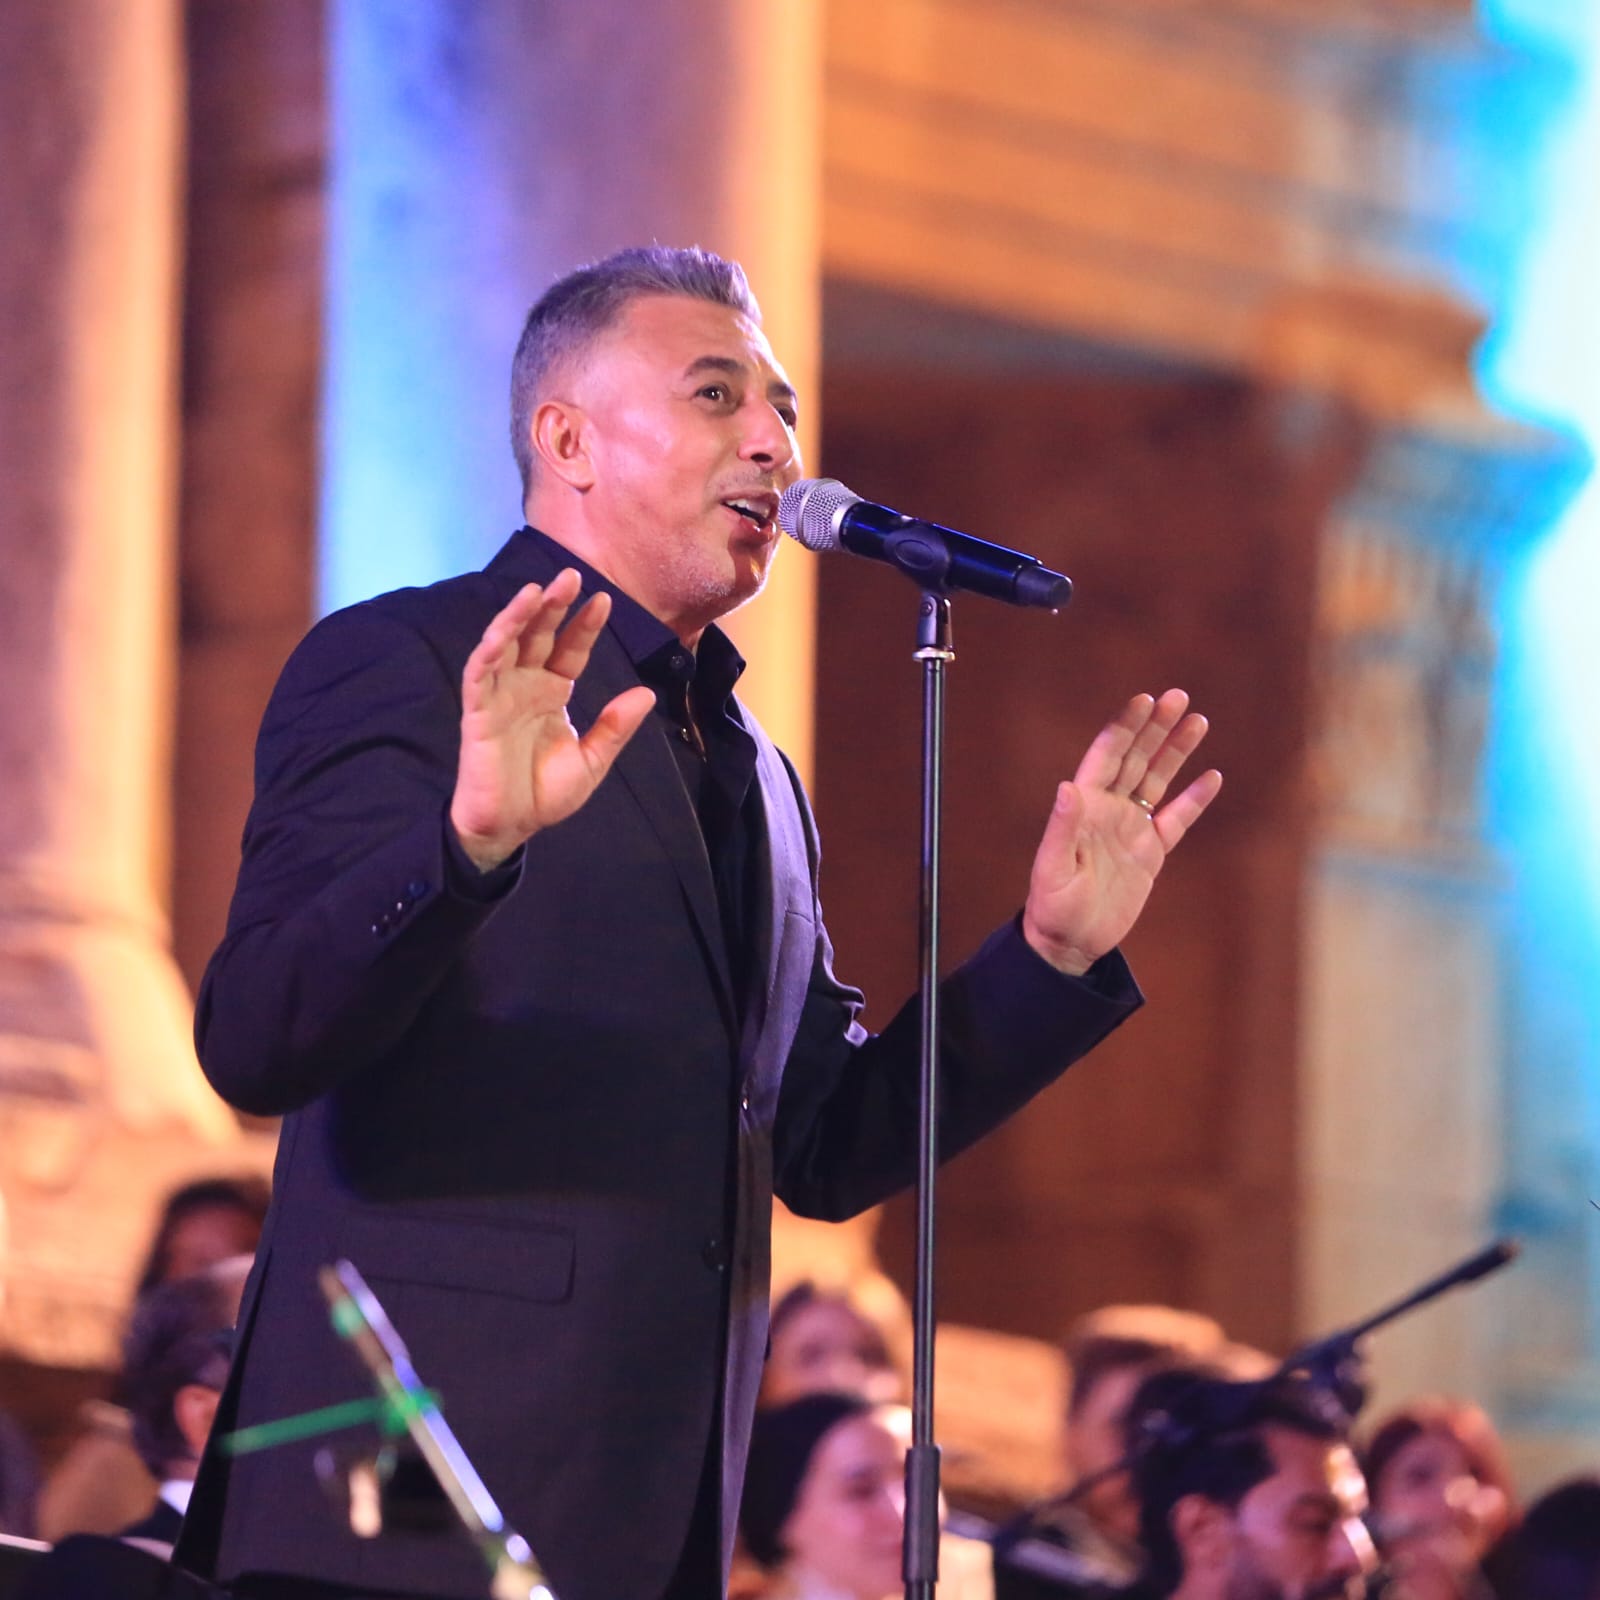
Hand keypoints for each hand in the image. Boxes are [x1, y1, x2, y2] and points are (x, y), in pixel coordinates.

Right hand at [449, 569, 655, 869]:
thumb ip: (615, 727)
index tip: (604, 599)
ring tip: (536, 590)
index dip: (585, 625)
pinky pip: (479, 674)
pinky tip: (502, 630)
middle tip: (570, 575)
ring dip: (518, 617)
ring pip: (506, 645)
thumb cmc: (545, 793)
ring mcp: (500, 695)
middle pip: (539, 636)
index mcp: (553, 692)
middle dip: (553, 606)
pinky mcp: (477, 712)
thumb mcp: (593, 760)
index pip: (570, 649)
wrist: (511, 826)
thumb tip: (645, 693)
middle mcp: (526, 685)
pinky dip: (489, 649)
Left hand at [1021, 689, 1220, 974]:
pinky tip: (1212, 776)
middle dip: (1155, 727)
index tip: (1143, 699)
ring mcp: (1131, 829)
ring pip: (1158, 781)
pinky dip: (1193, 800)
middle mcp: (1109, 810)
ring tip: (1198, 720)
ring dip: (1176, 751)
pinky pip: (1176, 820)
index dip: (1124, 727)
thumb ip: (1063, 827)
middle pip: (1136, 758)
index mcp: (1084, 807)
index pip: (1107, 756)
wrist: (1070, 942)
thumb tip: (1068, 786)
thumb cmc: (1053, 906)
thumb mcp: (1054, 867)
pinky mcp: (1150, 853)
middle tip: (1178, 695)